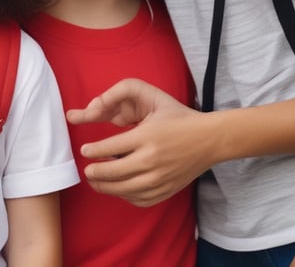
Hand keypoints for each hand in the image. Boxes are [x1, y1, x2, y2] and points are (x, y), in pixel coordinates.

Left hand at [66, 78, 213, 205]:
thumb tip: (93, 107)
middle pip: (115, 172)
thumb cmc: (177, 116)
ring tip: (94, 181)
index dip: (94, 151)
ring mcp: (161, 179)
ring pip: (125, 190)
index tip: (84, 150)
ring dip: (105, 187)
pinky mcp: (167, 190)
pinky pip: (140, 199)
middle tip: (86, 169)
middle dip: (95, 173)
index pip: (111, 148)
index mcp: (147, 136)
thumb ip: (119, 95)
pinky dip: (124, 195)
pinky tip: (116, 188)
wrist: (210, 139)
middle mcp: (153, 160)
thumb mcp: (152, 97)